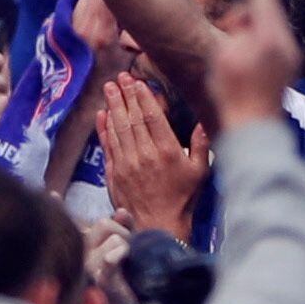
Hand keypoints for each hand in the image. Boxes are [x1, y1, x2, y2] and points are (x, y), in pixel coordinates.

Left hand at [94, 67, 203, 239]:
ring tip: (109, 88)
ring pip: (117, 128)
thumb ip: (202, 145)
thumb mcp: (200, 172)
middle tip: (119, 77)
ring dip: (112, 106)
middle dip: (125, 95)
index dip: (142, 97)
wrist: (158, 226)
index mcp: (167, 151)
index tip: (137, 82)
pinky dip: (103, 128)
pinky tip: (101, 114)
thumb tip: (203, 122)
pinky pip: (107, 145)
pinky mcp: (114, 173)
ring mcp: (126, 163)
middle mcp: (144, 154)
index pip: (151, 116)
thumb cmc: (183, 199)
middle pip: (131, 118)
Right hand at [202, 0, 298, 129]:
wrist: (253, 126)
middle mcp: (286, 43)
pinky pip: (276, 40)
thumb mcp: (223, 53)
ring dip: (251, 26)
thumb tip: (242, 18)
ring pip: (272, 25)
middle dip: (245, 11)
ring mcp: (291, 55)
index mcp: (268, 36)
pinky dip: (260, 38)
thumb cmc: (231, 92)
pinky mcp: (291, 66)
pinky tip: (244, 53)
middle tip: (226, 25)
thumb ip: (234, 27)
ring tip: (232, 43)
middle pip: (268, 10)